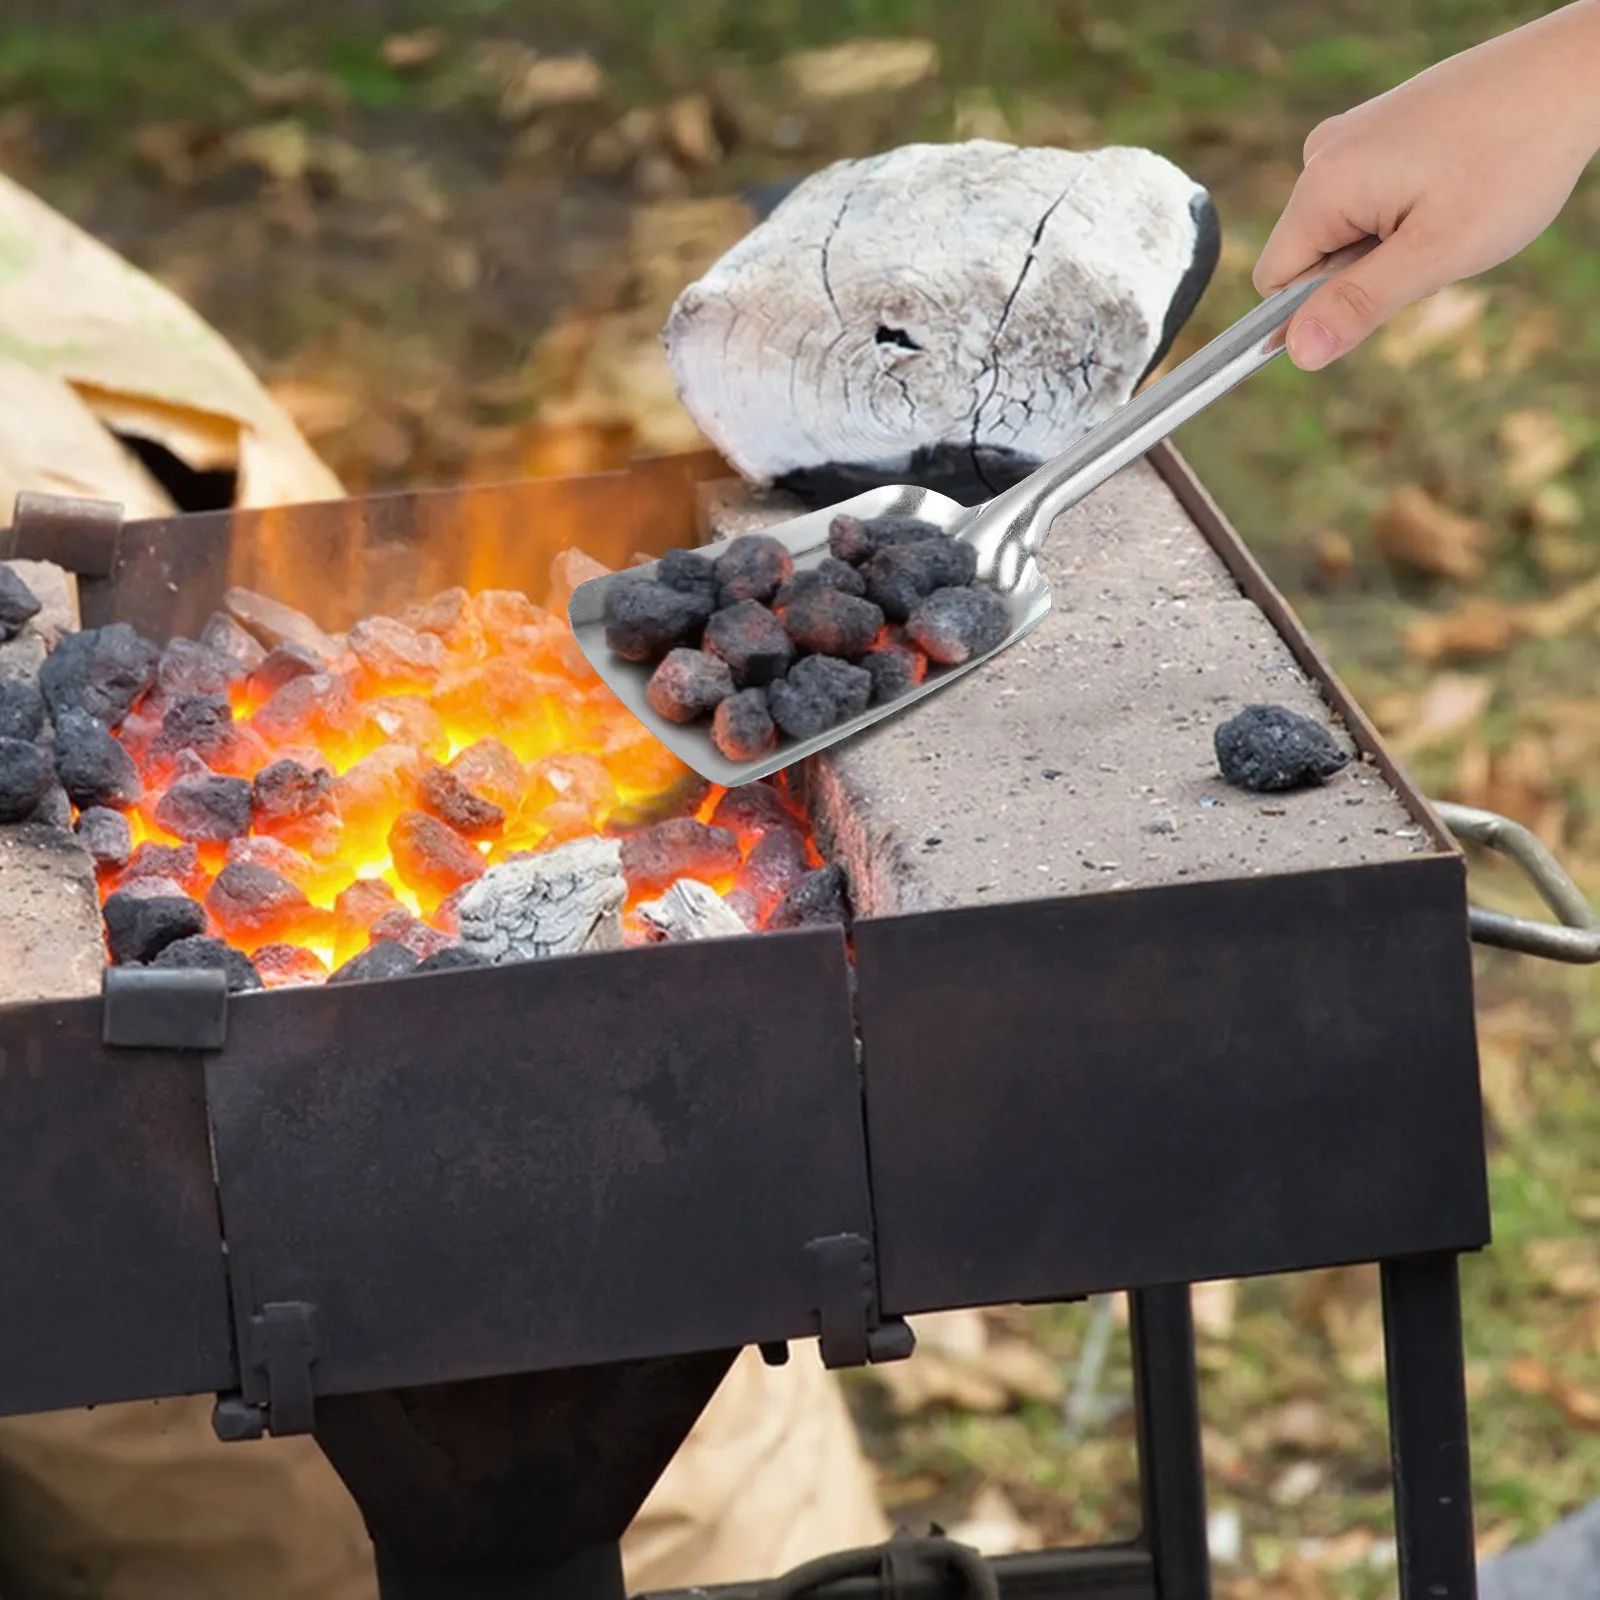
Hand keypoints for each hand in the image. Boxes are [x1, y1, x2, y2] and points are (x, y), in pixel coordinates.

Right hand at [1254, 1, 1599, 369]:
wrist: (1575, 71)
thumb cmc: (1513, 160)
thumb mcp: (1436, 253)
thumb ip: (1359, 304)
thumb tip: (1296, 352)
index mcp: (1322, 187)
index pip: (1274, 282)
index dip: (1318, 308)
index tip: (1383, 295)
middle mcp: (1322, 153)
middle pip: (1310, 253)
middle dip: (1363, 269)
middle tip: (1435, 244)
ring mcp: (1352, 132)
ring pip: (1343, 225)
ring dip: (1388, 238)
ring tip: (1452, 208)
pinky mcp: (1380, 122)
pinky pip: (1367, 191)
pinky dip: (1404, 204)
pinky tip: (1454, 183)